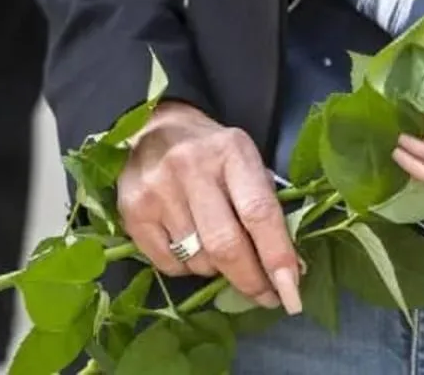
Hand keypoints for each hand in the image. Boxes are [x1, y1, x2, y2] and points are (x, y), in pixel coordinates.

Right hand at [116, 101, 302, 313]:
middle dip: (251, 280)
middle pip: (226, 244)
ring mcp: (158, 191)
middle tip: (267, 296)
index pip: (259, 213)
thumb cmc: (213, 150)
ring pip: (199, 259)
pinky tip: (194, 251)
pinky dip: (189, 269)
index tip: (291, 291)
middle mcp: (192, 170)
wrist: (154, 127)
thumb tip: (286, 265)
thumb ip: (263, 202)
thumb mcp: (246, 159)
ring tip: (225, 258)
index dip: (277, 257)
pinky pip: (169, 264)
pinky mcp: (132, 212)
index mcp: (232, 152)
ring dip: (219, 271)